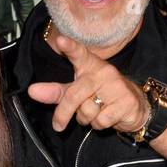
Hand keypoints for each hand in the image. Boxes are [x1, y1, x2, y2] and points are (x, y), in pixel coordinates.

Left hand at [27, 31, 149, 134]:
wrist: (134, 107)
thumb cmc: (100, 96)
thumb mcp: (76, 92)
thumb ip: (55, 92)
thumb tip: (32, 91)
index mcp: (90, 65)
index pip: (79, 53)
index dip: (69, 47)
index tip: (61, 41)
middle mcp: (103, 72)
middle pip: (74, 94)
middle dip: (63, 113)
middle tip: (58, 125)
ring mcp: (116, 86)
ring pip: (87, 111)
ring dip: (85, 119)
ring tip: (94, 112)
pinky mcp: (125, 103)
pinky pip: (101, 121)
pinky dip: (99, 125)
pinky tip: (107, 117)